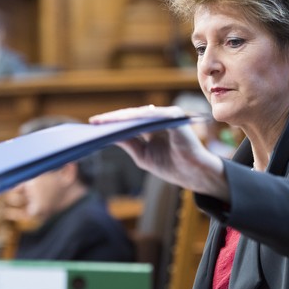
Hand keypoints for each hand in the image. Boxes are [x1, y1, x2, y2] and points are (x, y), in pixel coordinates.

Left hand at [90, 105, 228, 200]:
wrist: (194, 174)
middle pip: (132, 116)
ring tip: (104, 121)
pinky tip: (121, 121)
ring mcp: (167, 116)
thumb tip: (109, 135)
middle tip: (94, 122)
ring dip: (121, 117)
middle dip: (113, 119)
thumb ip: (129, 143)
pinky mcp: (174, 117)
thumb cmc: (172, 165)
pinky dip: (136, 117)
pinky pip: (152, 115)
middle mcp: (159, 118)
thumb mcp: (143, 156)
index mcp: (152, 127)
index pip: (129, 122)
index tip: (93, 125)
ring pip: (139, 113)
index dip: (112, 123)